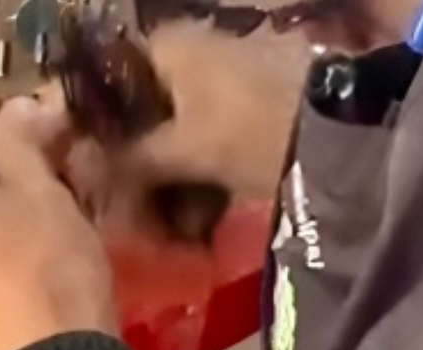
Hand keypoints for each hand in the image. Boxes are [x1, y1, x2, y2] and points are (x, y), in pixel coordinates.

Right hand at [58, 20, 311, 241]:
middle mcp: (195, 52)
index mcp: (170, 46)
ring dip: (170, 184)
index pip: (107, 80)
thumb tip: (81, 170)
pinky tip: (201, 223)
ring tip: (171, 231)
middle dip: (137, 169)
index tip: (85, 168)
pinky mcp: (255, 110)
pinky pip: (212, 143)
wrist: (342, 135)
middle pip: (144, 114)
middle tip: (131, 214)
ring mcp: (228, 80)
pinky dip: (203, 181)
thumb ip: (128, 160)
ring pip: (178, 134)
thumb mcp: (184, 151)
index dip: (93, 126)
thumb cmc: (252, 132)